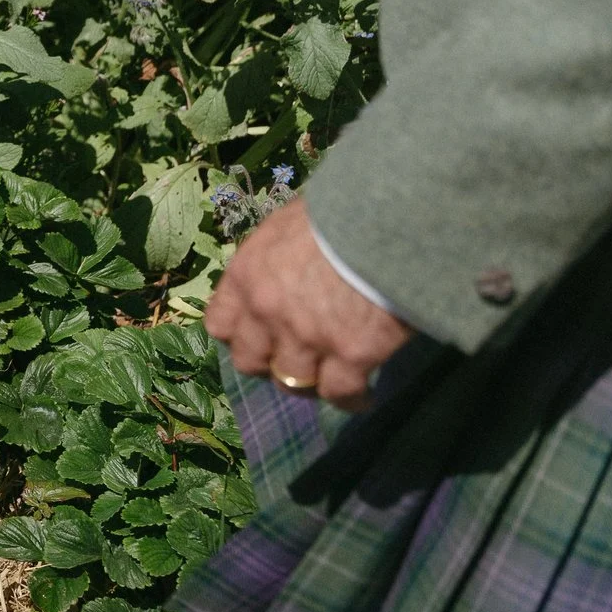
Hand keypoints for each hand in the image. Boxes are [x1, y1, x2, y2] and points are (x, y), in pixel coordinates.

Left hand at [204, 198, 410, 411]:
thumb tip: (283, 272)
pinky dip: (352, 399)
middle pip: (251, 362)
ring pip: (293, 383)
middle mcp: (266, 311)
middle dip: (271, 364)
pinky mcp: (350, 354)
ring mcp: (305, 337)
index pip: (221, 325)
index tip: (260, 338)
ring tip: (332, 381)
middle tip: (296, 361)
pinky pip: (340, 393)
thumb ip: (275, 260)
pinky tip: (364, 396)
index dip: (241, 336)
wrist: (390, 217)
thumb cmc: (342, 211)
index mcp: (246, 276)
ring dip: (311, 384)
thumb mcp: (289, 227)